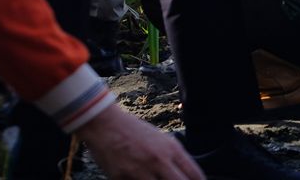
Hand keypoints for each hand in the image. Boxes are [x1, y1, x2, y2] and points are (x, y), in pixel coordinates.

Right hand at [75, 105, 203, 178]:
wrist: (105, 125)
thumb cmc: (134, 131)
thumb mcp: (161, 139)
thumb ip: (174, 157)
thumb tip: (185, 175)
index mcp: (171, 149)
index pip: (194, 174)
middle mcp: (158, 161)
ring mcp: (140, 171)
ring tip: (157, 179)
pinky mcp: (122, 179)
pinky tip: (139, 179)